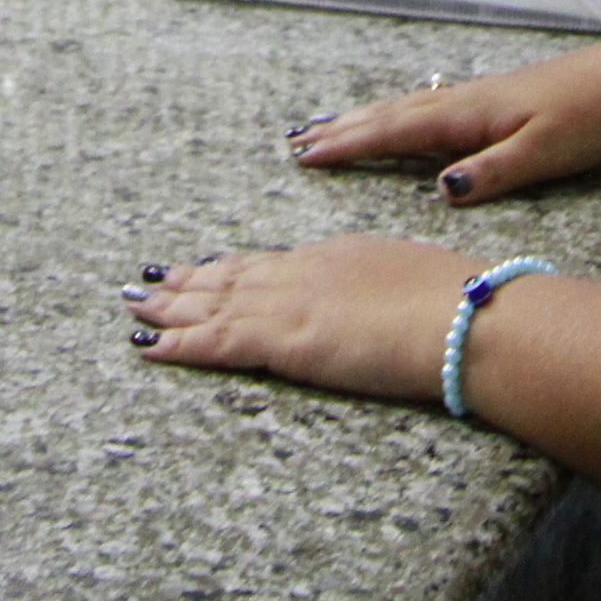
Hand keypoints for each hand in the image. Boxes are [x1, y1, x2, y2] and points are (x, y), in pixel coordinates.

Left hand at [122, 237, 476, 401]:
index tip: (203, 266)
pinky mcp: (283, 340)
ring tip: (136, 305)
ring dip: (170, 308)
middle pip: (230, 278)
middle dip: (187, 282)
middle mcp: (303, 271)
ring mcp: (289, 303)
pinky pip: (216, 343)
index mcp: (336, 254)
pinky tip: (148, 347)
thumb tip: (379, 297)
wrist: (465, 318)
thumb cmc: (459, 302)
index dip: (231, 266)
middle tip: (149, 281)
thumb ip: (382, 285)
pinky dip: (178, 344)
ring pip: (212, 305)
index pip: (270, 262)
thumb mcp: (413, 278)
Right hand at [287, 39, 600, 206]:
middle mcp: (464, 101)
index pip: (397, 131)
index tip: (308, 155)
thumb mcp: (544, 154)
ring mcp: (475, 98)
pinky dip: (395, 115)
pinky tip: (392, 119)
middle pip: (390, 116)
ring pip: (405, 109)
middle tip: (297, 144)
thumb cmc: (588, 119)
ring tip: (326, 129)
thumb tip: (440, 190)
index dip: (350, 144)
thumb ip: (492, 173)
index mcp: (470, 115)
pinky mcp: (490, 102)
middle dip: (343, 130)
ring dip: (363, 120)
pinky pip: (425, 108)